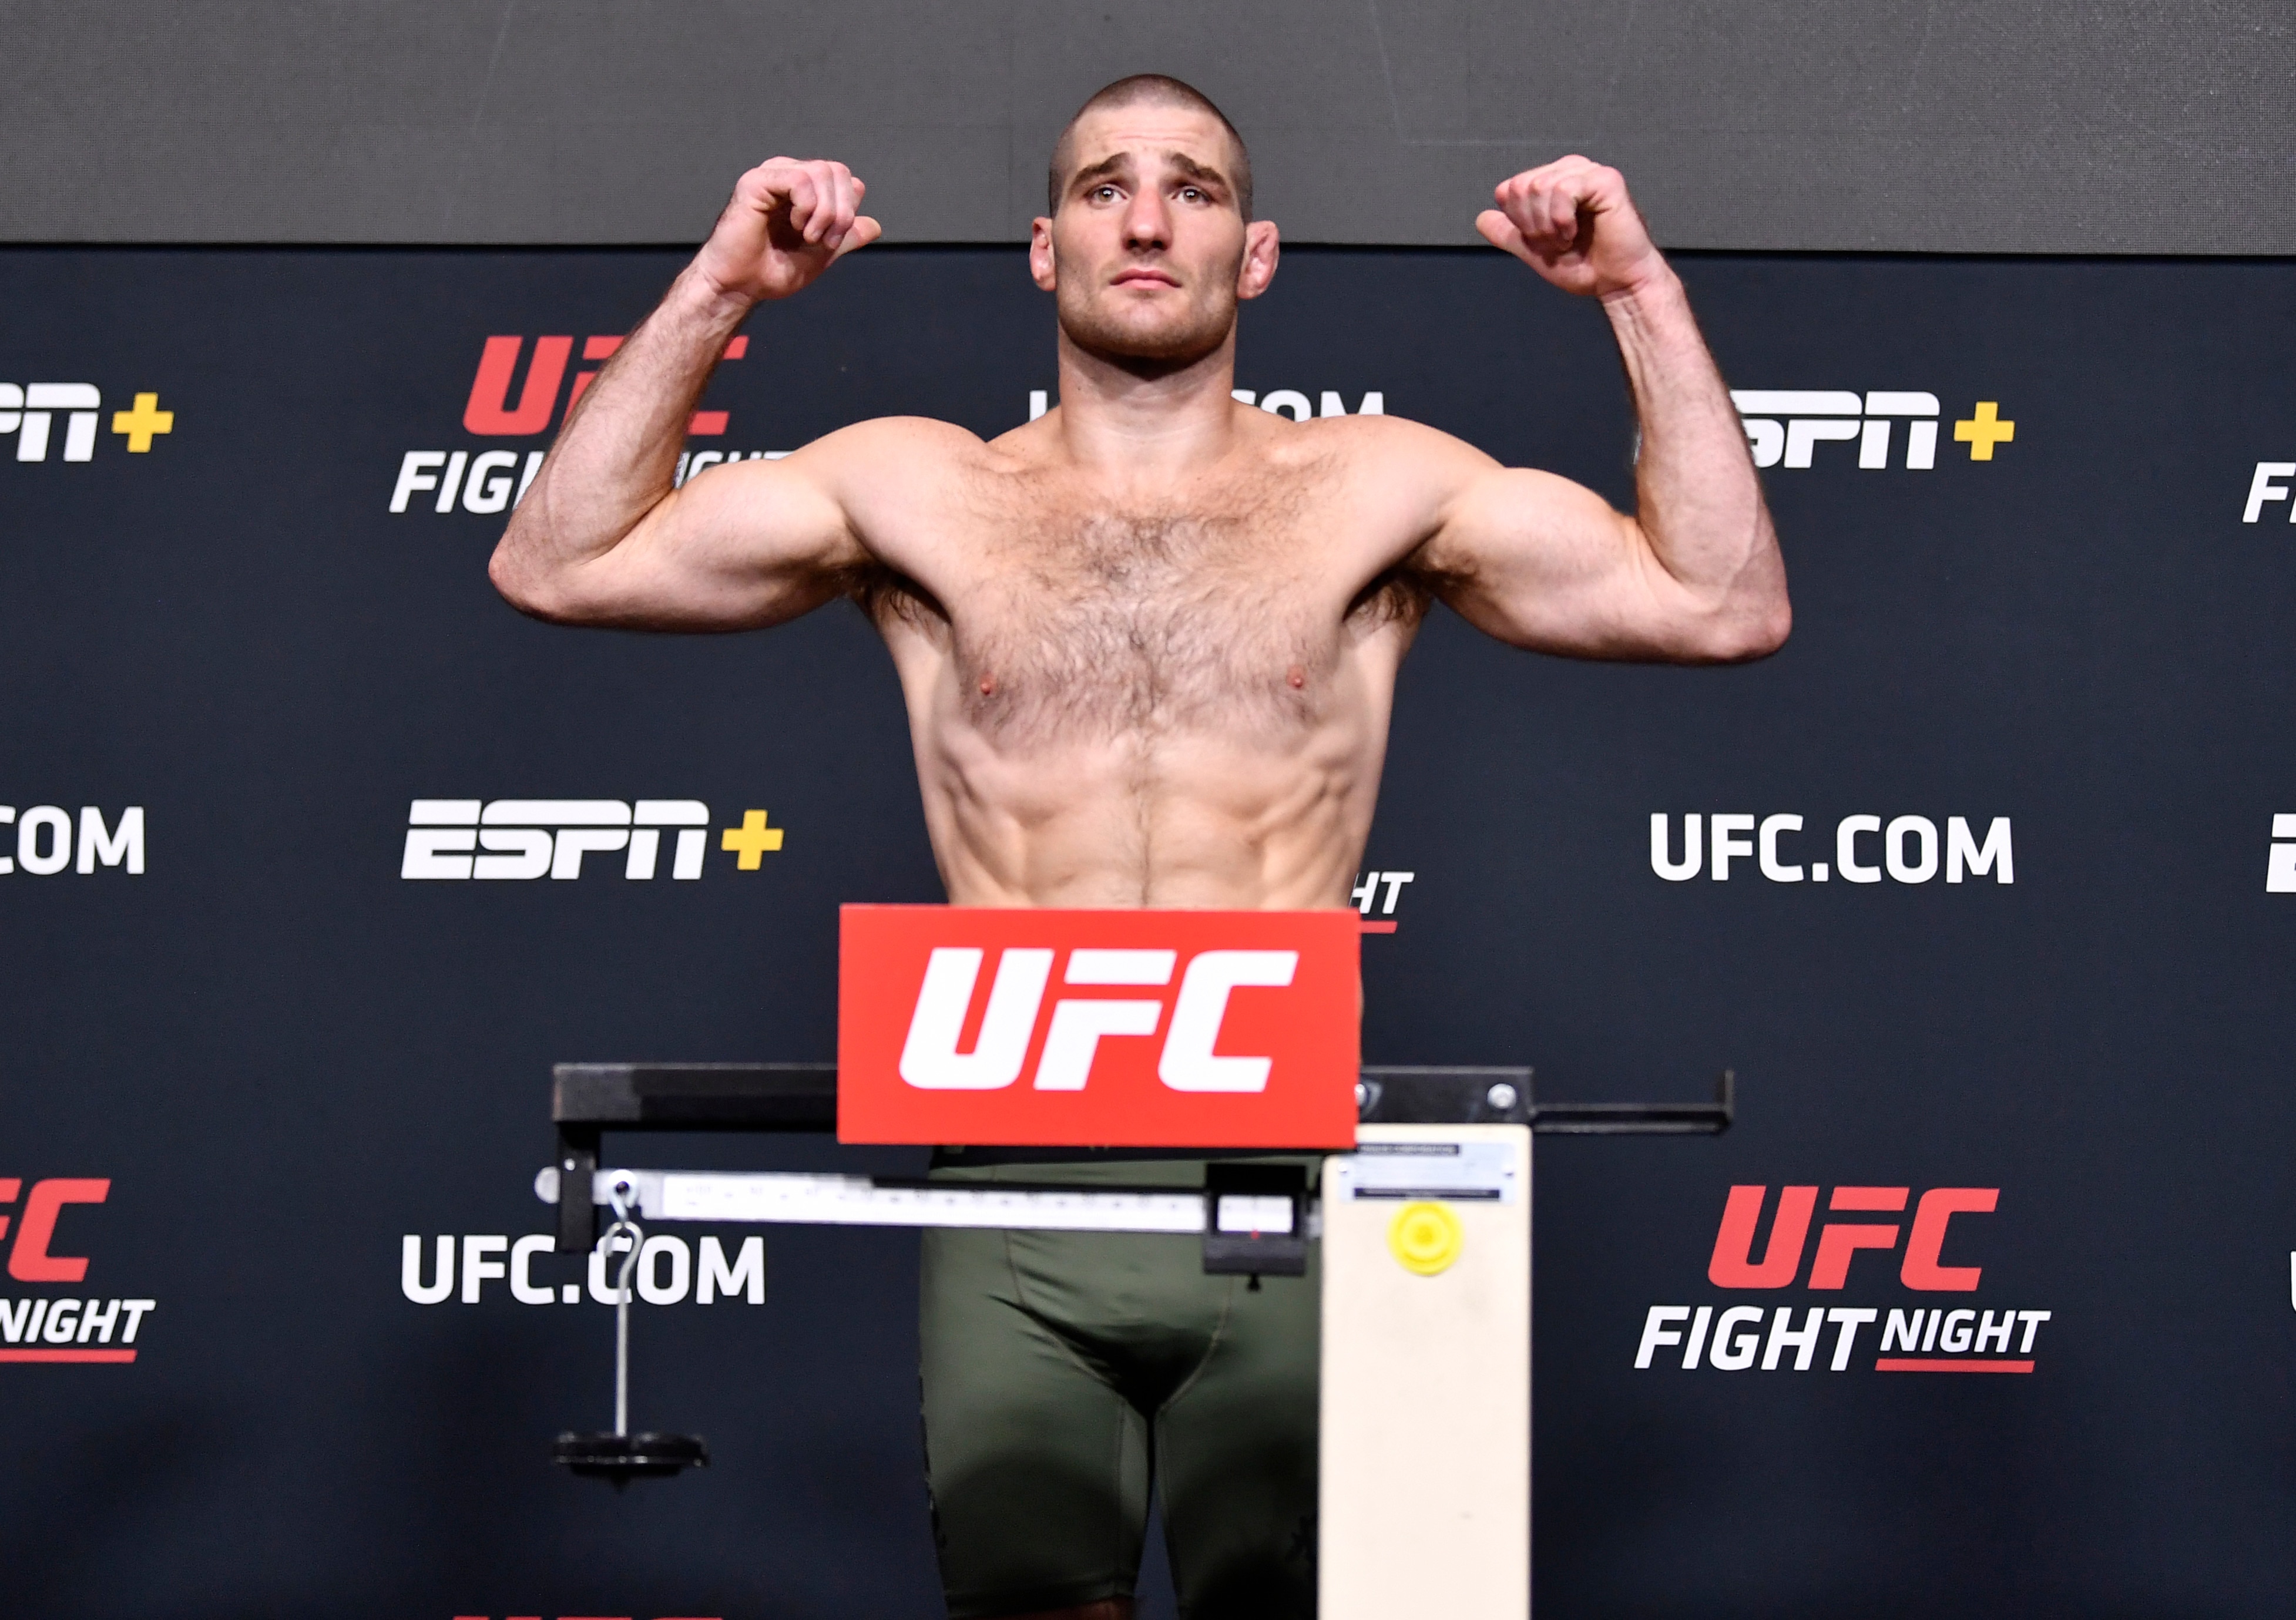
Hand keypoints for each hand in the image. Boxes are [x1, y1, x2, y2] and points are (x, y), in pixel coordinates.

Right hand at [691, 157, 881, 304]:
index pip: (845, 179)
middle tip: (823, 241)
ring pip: (822, 172)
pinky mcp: (757, 181)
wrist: (741, 286)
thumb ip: (846, 237)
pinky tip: (797, 226)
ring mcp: (773, 175)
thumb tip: (874, 225)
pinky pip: (800, 178)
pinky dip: (808, 206)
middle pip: (838, 172)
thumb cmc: (771, 271)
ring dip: (825, 212)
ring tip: (809, 236)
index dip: (849, 209)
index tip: (833, 242)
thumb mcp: (821, 255)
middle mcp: (789, 176)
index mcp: (804, 190)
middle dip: (842, 212)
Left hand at [1477, 157, 1665, 301]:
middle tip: (1557, 242)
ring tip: (1568, 239)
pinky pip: (1563, 190)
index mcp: (1552, 181)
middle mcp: (1569, 170)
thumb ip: (1509, 233)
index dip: (1519, 223)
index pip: (1508, 190)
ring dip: (1547, 226)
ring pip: (1538, 187)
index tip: (1545, 241)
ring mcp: (1588, 172)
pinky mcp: (1605, 180)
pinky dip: (1562, 220)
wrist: (1616, 284)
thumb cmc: (1585, 267)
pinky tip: (1576, 232)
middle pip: (1519, 187)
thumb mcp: (1536, 251)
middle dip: (1531, 225)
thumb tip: (1482, 218)